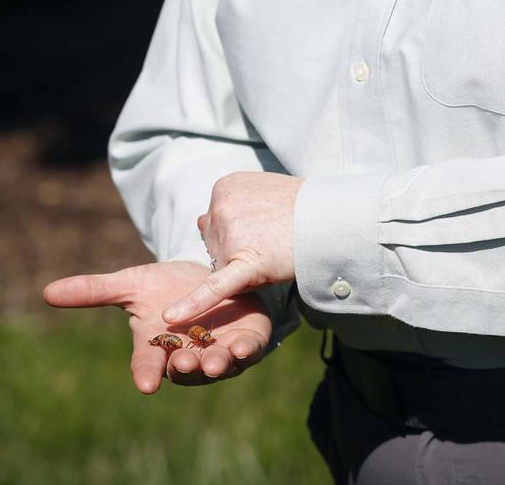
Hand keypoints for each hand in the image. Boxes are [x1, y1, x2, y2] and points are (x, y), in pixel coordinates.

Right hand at [43, 261, 271, 393]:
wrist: (211, 276)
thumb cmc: (168, 286)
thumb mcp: (132, 284)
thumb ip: (94, 291)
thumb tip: (47, 292)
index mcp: (158, 345)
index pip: (147, 365)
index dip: (146, 373)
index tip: (145, 383)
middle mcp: (188, 355)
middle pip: (184, 370)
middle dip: (184, 368)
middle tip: (182, 362)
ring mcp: (218, 351)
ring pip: (216, 367)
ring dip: (214, 366)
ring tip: (212, 361)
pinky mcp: (247, 341)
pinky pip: (248, 353)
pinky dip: (245, 352)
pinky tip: (241, 347)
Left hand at [161, 171, 303, 325]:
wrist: (333, 217)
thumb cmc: (302, 205)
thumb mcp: (261, 190)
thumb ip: (229, 205)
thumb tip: (199, 222)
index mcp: (224, 187)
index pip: (215, 222)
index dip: (237, 233)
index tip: (261, 228)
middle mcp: (221, 206)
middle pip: (215, 244)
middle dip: (238, 249)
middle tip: (270, 239)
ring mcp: (231, 233)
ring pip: (223, 264)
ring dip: (243, 265)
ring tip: (274, 249)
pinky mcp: (246, 262)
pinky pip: (215, 287)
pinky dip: (193, 304)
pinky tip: (171, 317)